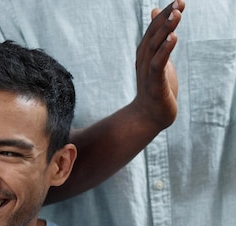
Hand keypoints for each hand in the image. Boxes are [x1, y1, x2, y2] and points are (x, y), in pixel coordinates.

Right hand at [132, 0, 184, 129]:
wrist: (148, 116)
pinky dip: (165, 51)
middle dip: (165, 18)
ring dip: (165, 30)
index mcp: (145, 53)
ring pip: (155, 47)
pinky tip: (173, 38)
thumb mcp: (158, 58)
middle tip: (178, 2)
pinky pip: (157, 65)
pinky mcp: (154, 84)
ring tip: (176, 15)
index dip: (165, 14)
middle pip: (154, 34)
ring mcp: (147, 72)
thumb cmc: (155, 87)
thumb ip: (158, 36)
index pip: (154, 29)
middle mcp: (143, 60)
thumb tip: (155, 12)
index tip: (178, 1)